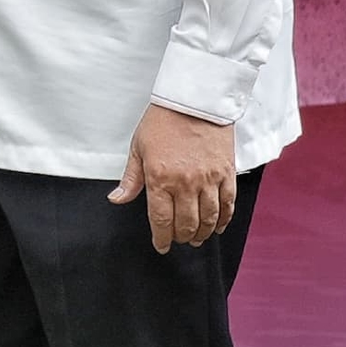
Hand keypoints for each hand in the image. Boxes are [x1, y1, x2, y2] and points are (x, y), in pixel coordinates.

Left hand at [110, 102, 238, 250]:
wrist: (194, 100)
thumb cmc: (162, 121)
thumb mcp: (138, 148)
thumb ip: (131, 179)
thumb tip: (117, 200)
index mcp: (159, 178)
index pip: (161, 220)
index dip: (161, 238)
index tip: (161, 246)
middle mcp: (185, 183)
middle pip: (186, 224)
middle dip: (181, 237)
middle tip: (178, 240)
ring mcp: (209, 179)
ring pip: (209, 218)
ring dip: (203, 233)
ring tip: (197, 238)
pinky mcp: (226, 173)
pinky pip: (228, 204)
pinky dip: (224, 219)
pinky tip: (218, 226)